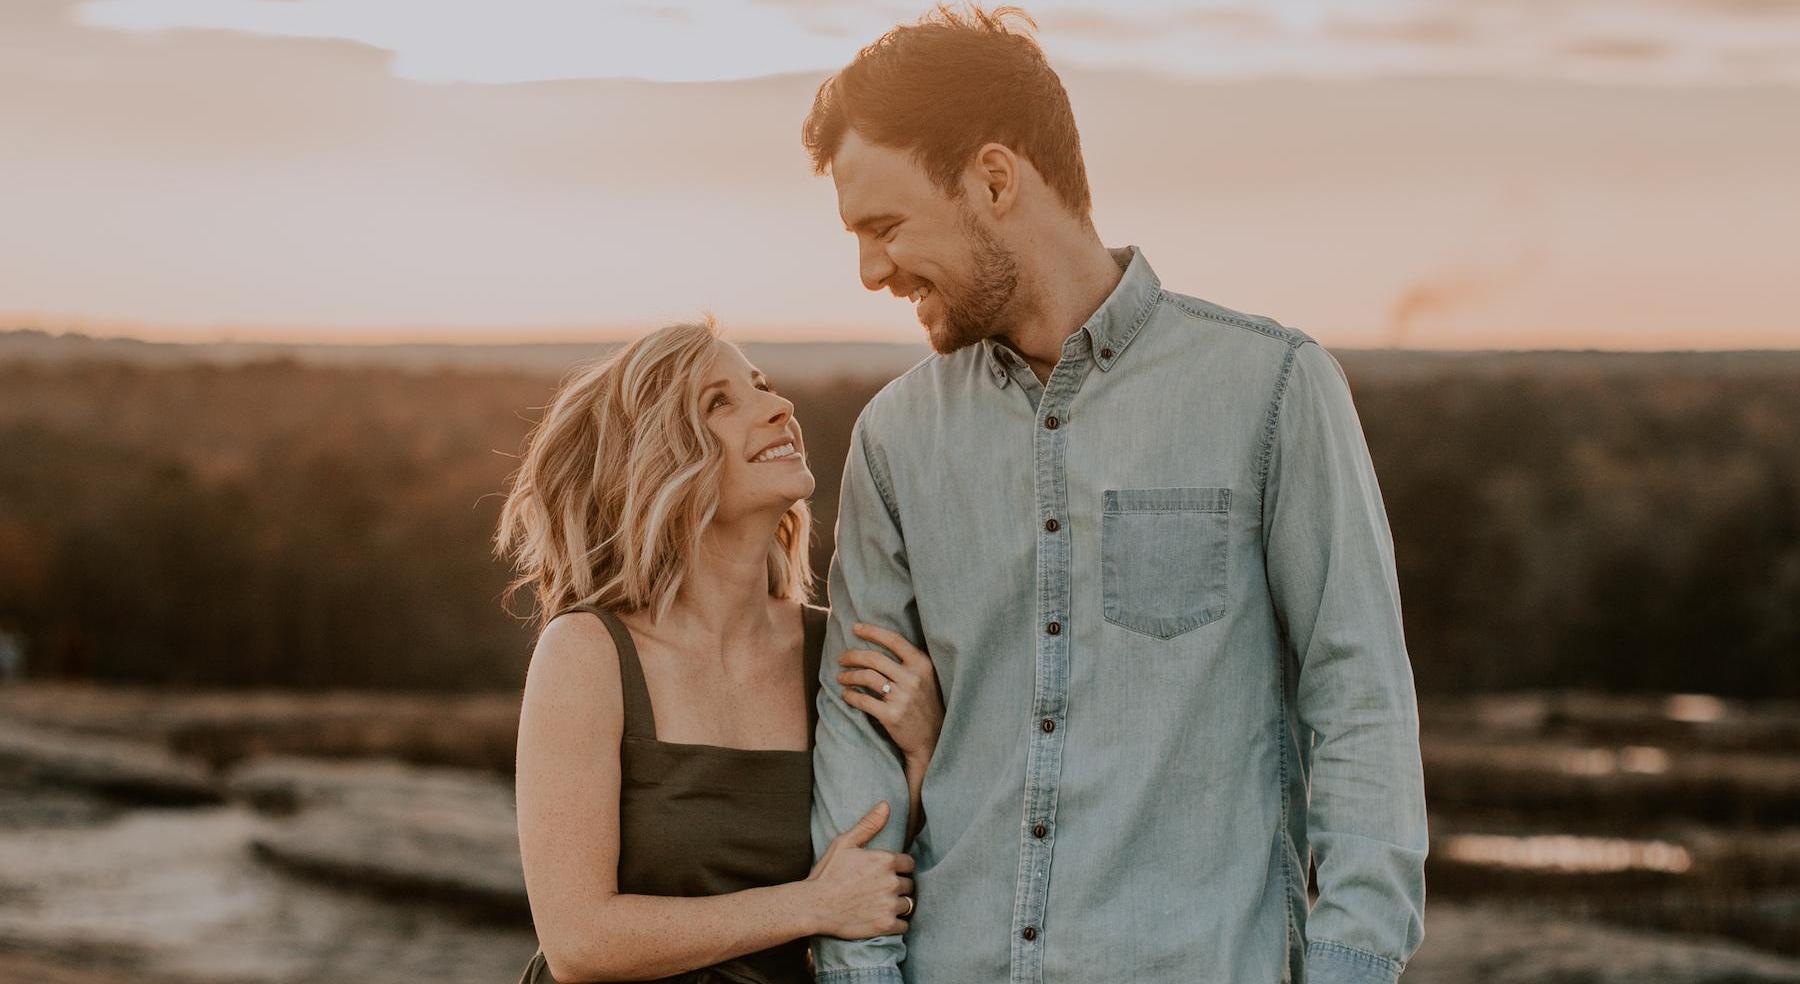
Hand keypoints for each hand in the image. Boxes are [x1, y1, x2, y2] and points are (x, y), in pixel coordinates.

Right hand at [806, 801, 916, 938]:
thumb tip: (886, 805)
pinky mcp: (885, 924)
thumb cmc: (827, 873)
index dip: (898, 868)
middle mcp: (891, 882)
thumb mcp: (844, 843)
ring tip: (881, 905)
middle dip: (899, 887)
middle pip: (910, 885)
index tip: (886, 874)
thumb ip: (868, 824)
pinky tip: (882, 919)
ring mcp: (889, 904)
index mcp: (885, 860)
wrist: (813, 906)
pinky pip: (904, 925)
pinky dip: (897, 924)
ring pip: (908, 904)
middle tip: (881, 891)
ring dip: (898, 905)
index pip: (909, 864)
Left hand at [838, 622, 944, 770]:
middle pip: (874, 658)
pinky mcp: (892, 715)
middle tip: (841, 658)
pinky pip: (863, 700)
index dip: (872, 631)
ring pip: (867, 677)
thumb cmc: (925, 705)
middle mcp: (913, 678)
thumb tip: (878, 644)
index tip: (855, 628)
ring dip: (849, 676)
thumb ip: (909, 663)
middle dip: (853, 656)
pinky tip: (846, 695)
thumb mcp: (927, 678)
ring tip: (841, 677)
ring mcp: (903, 697)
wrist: (932, 739)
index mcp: (922, 665)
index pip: (894, 640)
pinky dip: (850, 696)